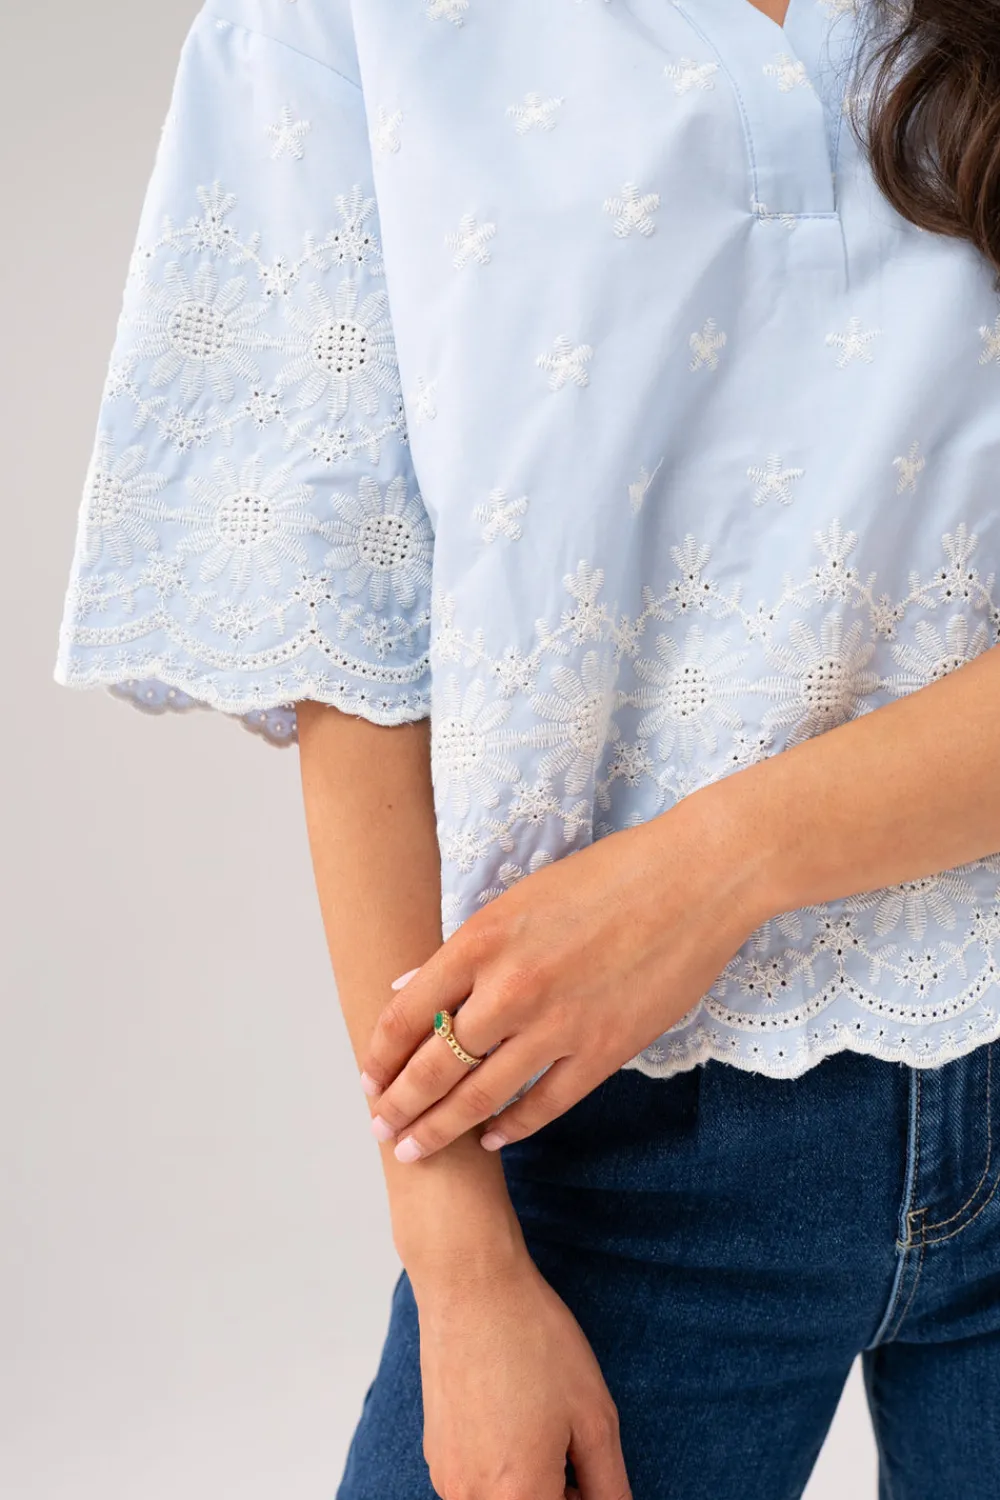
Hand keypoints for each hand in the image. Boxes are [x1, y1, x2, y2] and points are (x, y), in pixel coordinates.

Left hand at [359, 779, 768, 1159]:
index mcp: (482, 940)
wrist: (695, 879)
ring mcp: (558, 1024)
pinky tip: (491, 1140)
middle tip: (380, 1130)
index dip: (378, 1055)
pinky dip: (512, 1128)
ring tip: (415, 1150)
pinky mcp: (604, 1050)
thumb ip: (464, 951)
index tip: (366, 1079)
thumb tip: (408, 990)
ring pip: (480, 1096)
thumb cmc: (609, 876)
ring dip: (441, 1129)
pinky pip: (544, 1104)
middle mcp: (510, 987)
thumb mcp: (520, 898)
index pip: (406, 1015)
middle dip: (399, 1105)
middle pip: (433, 1065)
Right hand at [412, 1249, 629, 1499]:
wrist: (470, 1286)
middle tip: (572, 1446)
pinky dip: (500, 1464)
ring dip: (529, 1482)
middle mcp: (471, 1497)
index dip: (583, 1497)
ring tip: (540, 1422)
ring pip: (502, 1499)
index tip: (588, 1469)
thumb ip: (609, 1487)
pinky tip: (510, 1411)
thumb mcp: (595, 1417)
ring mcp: (446, 1476)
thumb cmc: (533, 1342)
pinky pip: (476, 1479)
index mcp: (518, 1496)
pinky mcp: (434, 1450)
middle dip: (559, 1493)